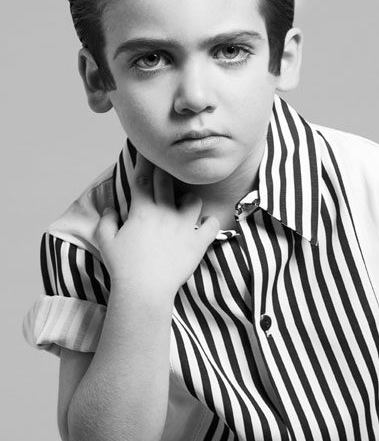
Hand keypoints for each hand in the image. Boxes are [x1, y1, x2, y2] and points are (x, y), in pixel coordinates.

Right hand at [95, 153, 219, 302]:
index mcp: (142, 211)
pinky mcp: (199, 242)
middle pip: (167, 182)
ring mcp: (184, 226)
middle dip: (166, 170)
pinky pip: (211, 224)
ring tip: (185, 206)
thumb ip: (106, 221)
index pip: (142, 178)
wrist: (144, 290)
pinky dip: (209, 223)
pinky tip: (205, 224)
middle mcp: (165, 213)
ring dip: (189, 201)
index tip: (147, 150)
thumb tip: (111, 209)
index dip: (144, 162)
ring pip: (194, 201)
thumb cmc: (123, 267)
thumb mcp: (105, 242)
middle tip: (168, 166)